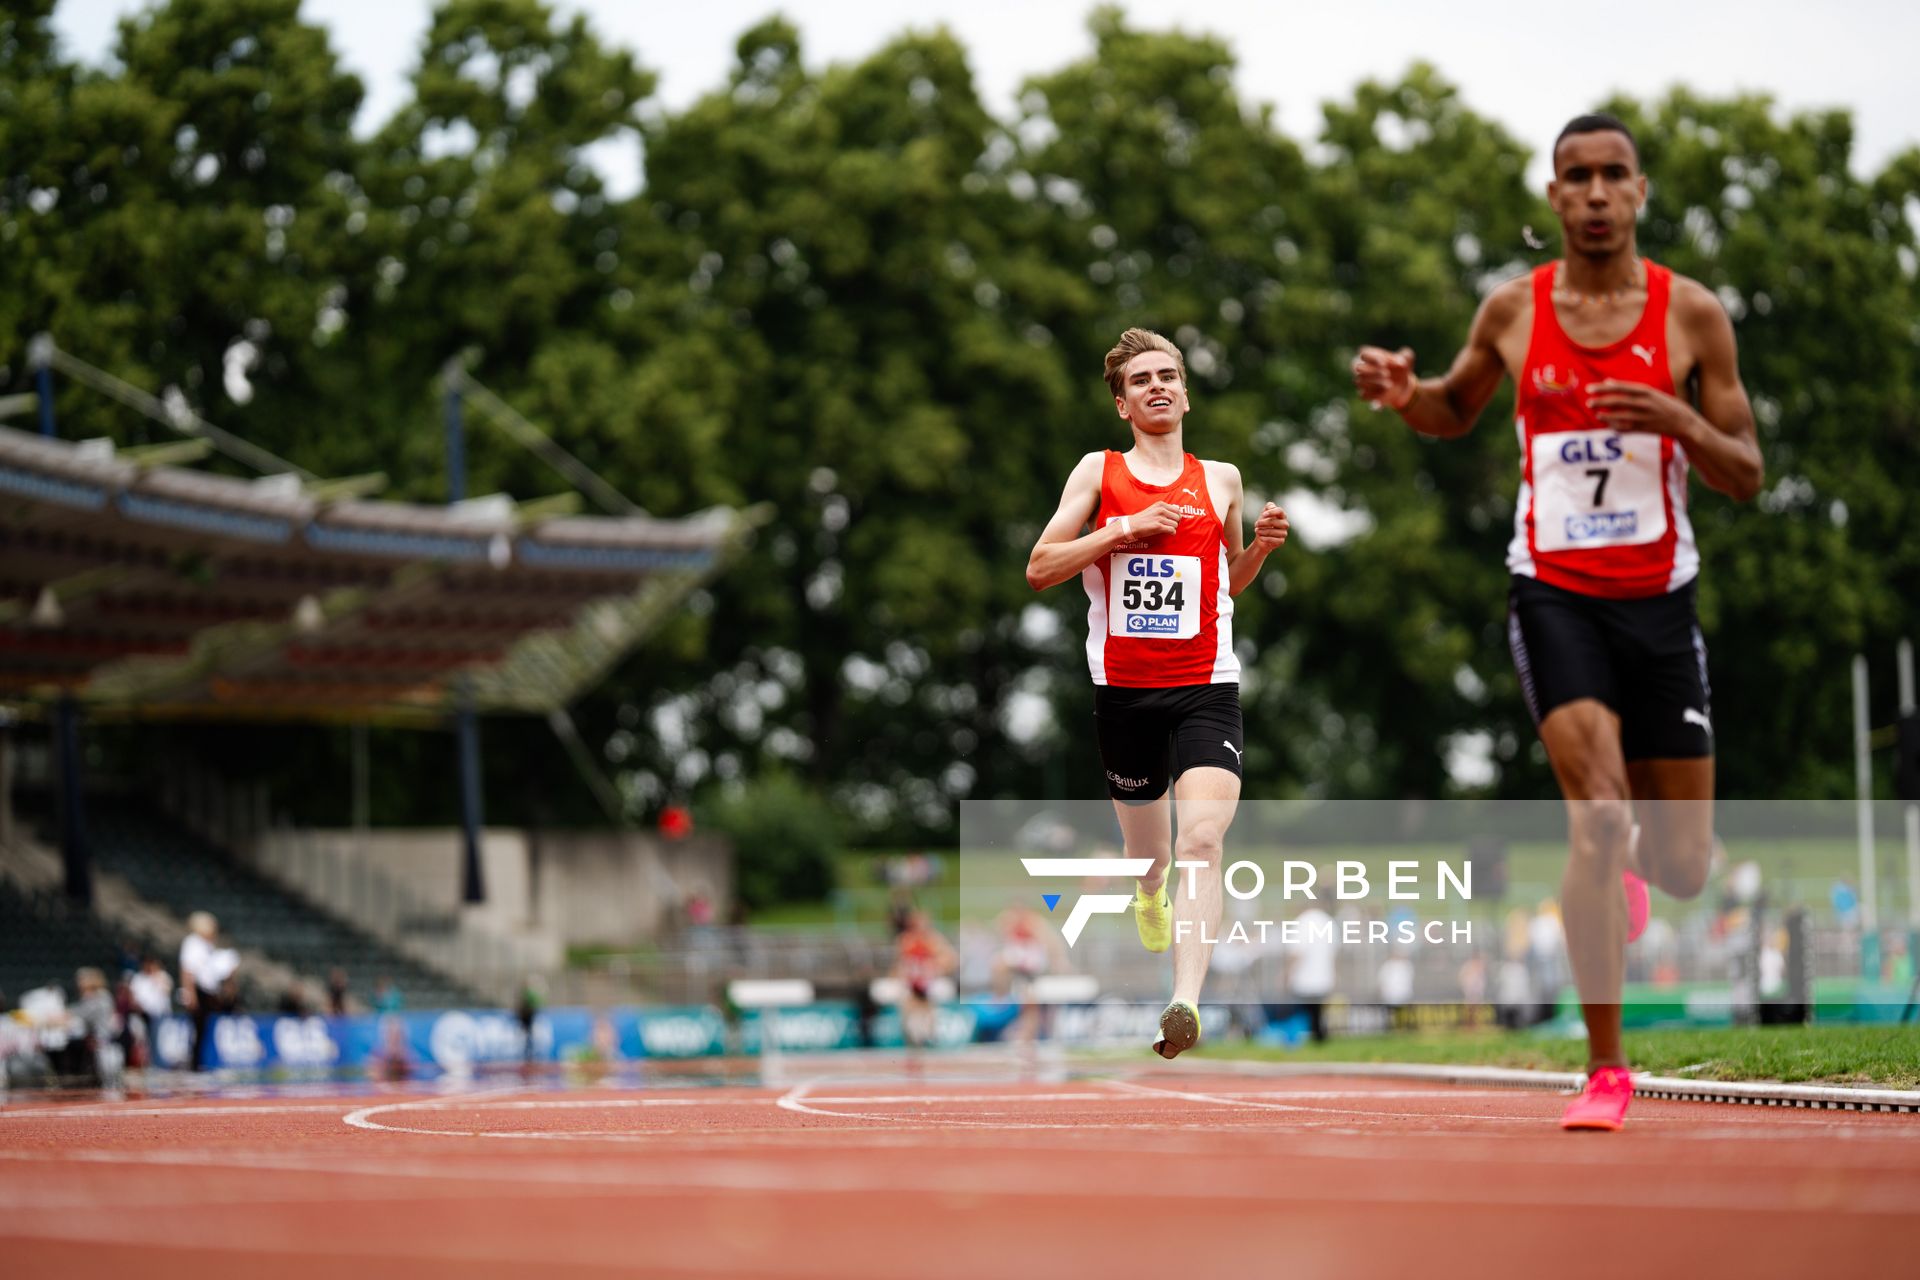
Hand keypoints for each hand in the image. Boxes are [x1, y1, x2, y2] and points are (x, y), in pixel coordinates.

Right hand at [1125, 501, 1182, 539]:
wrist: (1132, 525)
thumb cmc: (1142, 519)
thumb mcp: (1153, 509)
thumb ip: (1164, 509)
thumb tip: (1176, 513)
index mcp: (1161, 504)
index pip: (1177, 510)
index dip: (1176, 516)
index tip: (1173, 520)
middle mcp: (1161, 510)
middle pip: (1177, 517)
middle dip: (1175, 523)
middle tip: (1170, 526)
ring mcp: (1160, 518)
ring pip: (1175, 524)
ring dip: (1173, 528)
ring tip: (1167, 529)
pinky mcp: (1158, 527)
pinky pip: (1172, 530)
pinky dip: (1172, 533)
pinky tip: (1168, 533)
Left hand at [1252, 501, 1288, 550]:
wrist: (1261, 537)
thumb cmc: (1263, 524)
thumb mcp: (1264, 514)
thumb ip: (1268, 507)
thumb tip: (1271, 507)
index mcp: (1281, 515)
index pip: (1280, 511)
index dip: (1272, 512)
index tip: (1263, 515)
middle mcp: (1285, 524)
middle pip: (1277, 522)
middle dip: (1265, 523)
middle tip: (1256, 524)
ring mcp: (1284, 533)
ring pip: (1276, 532)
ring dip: (1265, 531)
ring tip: (1256, 531)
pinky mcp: (1281, 541)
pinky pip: (1276, 540)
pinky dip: (1267, 539)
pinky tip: (1260, 537)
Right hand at [1353, 346, 1415, 409]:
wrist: (1403, 386)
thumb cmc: (1401, 368)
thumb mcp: (1407, 358)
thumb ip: (1406, 355)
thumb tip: (1401, 363)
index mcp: (1370, 355)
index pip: (1363, 353)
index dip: (1372, 358)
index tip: (1384, 363)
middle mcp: (1363, 368)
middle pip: (1358, 367)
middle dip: (1372, 371)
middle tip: (1387, 374)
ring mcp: (1361, 382)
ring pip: (1360, 382)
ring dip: (1376, 384)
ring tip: (1390, 385)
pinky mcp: (1364, 394)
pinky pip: (1363, 395)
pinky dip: (1374, 395)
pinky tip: (1385, 393)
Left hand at [1584, 381, 1698, 440]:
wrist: (1681, 421)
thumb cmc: (1662, 403)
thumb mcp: (1649, 392)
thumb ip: (1628, 388)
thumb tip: (1607, 381)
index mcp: (1646, 392)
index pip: (1620, 388)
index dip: (1603, 388)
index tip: (1589, 388)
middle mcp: (1644, 404)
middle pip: (1617, 402)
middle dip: (1600, 402)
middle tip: (1589, 402)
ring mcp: (1643, 417)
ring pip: (1618, 417)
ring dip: (1605, 416)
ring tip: (1596, 414)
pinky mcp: (1643, 429)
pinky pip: (1624, 429)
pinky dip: (1614, 427)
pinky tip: (1608, 424)